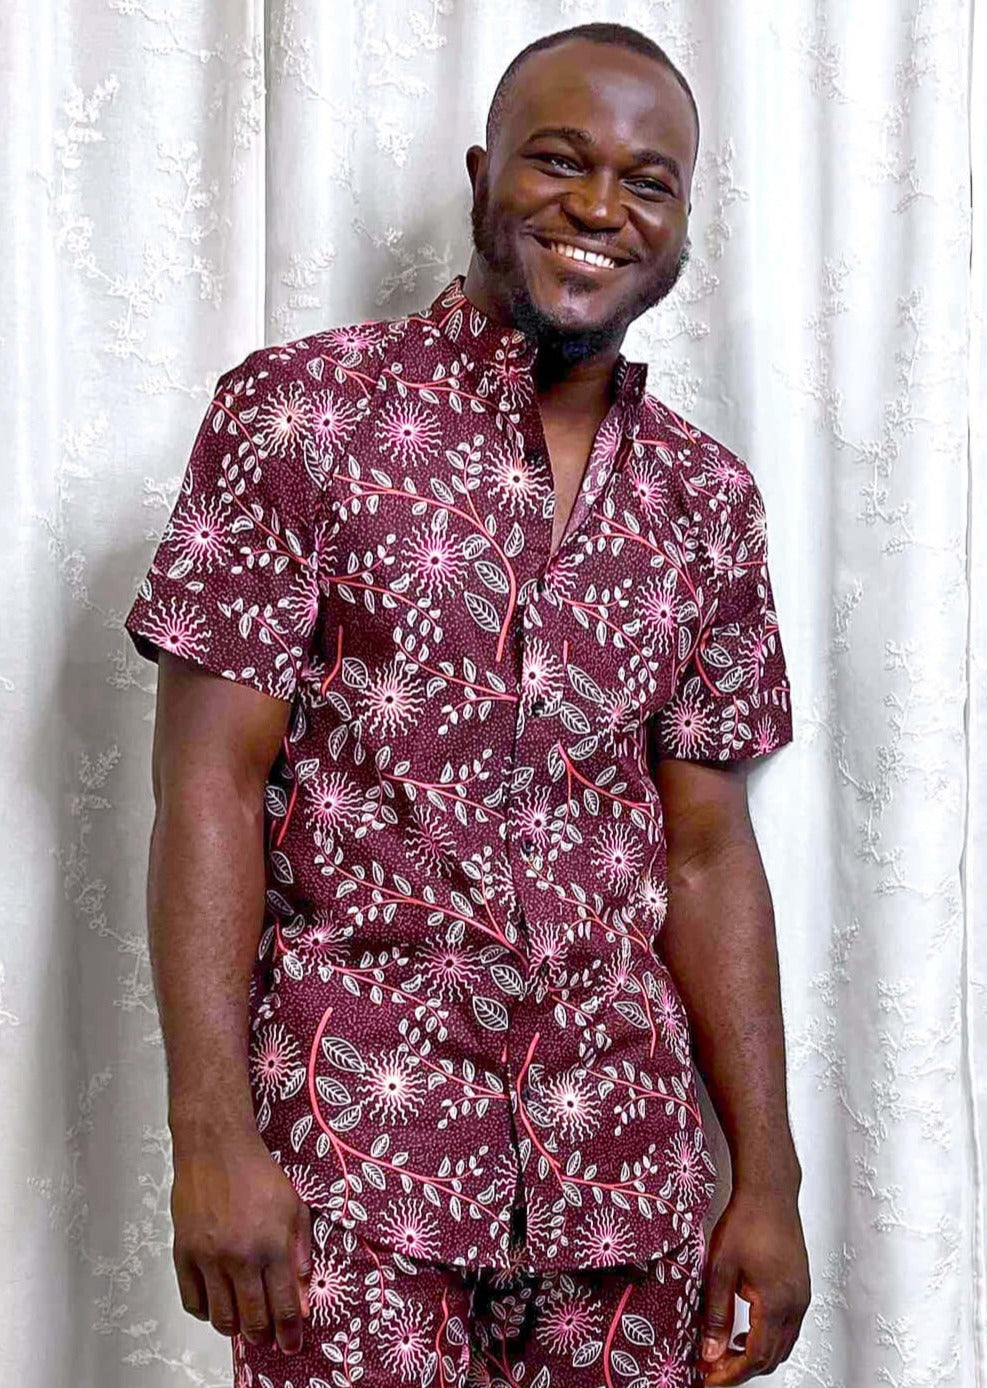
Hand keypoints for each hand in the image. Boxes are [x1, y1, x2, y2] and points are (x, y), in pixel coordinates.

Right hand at [170, 1130, 312, 1354]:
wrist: (216, 1148)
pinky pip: (192, 1301)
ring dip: (235, 1327)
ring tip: (243, 1321)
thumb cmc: (257, 1172)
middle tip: (267, 1336)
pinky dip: (205, 1311)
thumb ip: (300, 1252)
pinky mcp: (184, 1254)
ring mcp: (209, 1259)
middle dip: (263, 1336)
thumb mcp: (294, 1207)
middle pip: (252, 1319)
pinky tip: (216, 1303)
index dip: (289, 1333)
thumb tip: (303, 1293)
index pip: (283, 1306)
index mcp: (272, 1245)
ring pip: (221, 1317)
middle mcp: (240, 1257)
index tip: (292, 1345)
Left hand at [698, 1185, 810, 1382]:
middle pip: (772, 1357)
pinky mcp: (800, 1287)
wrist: (769, 1192)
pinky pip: (788, 1327)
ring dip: (756, 1355)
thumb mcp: (721, 1269)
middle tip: (715, 1368)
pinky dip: (768, 1338)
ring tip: (726, 1352)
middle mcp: (795, 1304)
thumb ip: (716, 1314)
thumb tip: (710, 1349)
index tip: (711, 1377)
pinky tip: (747, 1330)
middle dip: (743, 1369)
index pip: (756, 1357)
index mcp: (776, 1303)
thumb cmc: (748, 1221)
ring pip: (783, 1344)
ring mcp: (801, 1296)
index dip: (732, 1374)